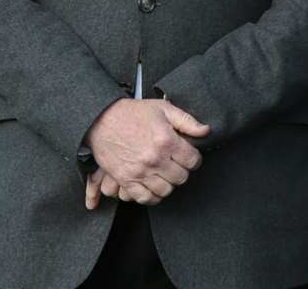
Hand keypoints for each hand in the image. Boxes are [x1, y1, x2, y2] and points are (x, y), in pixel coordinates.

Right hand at [84, 99, 209, 207]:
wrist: (102, 120)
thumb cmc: (133, 113)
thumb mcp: (163, 108)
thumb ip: (187, 121)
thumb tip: (206, 131)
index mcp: (166, 141)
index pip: (193, 161)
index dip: (194, 159)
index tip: (189, 156)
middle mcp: (155, 159)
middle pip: (181, 177)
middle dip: (182, 170)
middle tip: (177, 164)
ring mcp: (140, 172)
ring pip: (166, 190)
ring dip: (169, 184)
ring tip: (166, 174)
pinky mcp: (126, 180)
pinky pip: (145, 198)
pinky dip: (153, 196)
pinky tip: (154, 187)